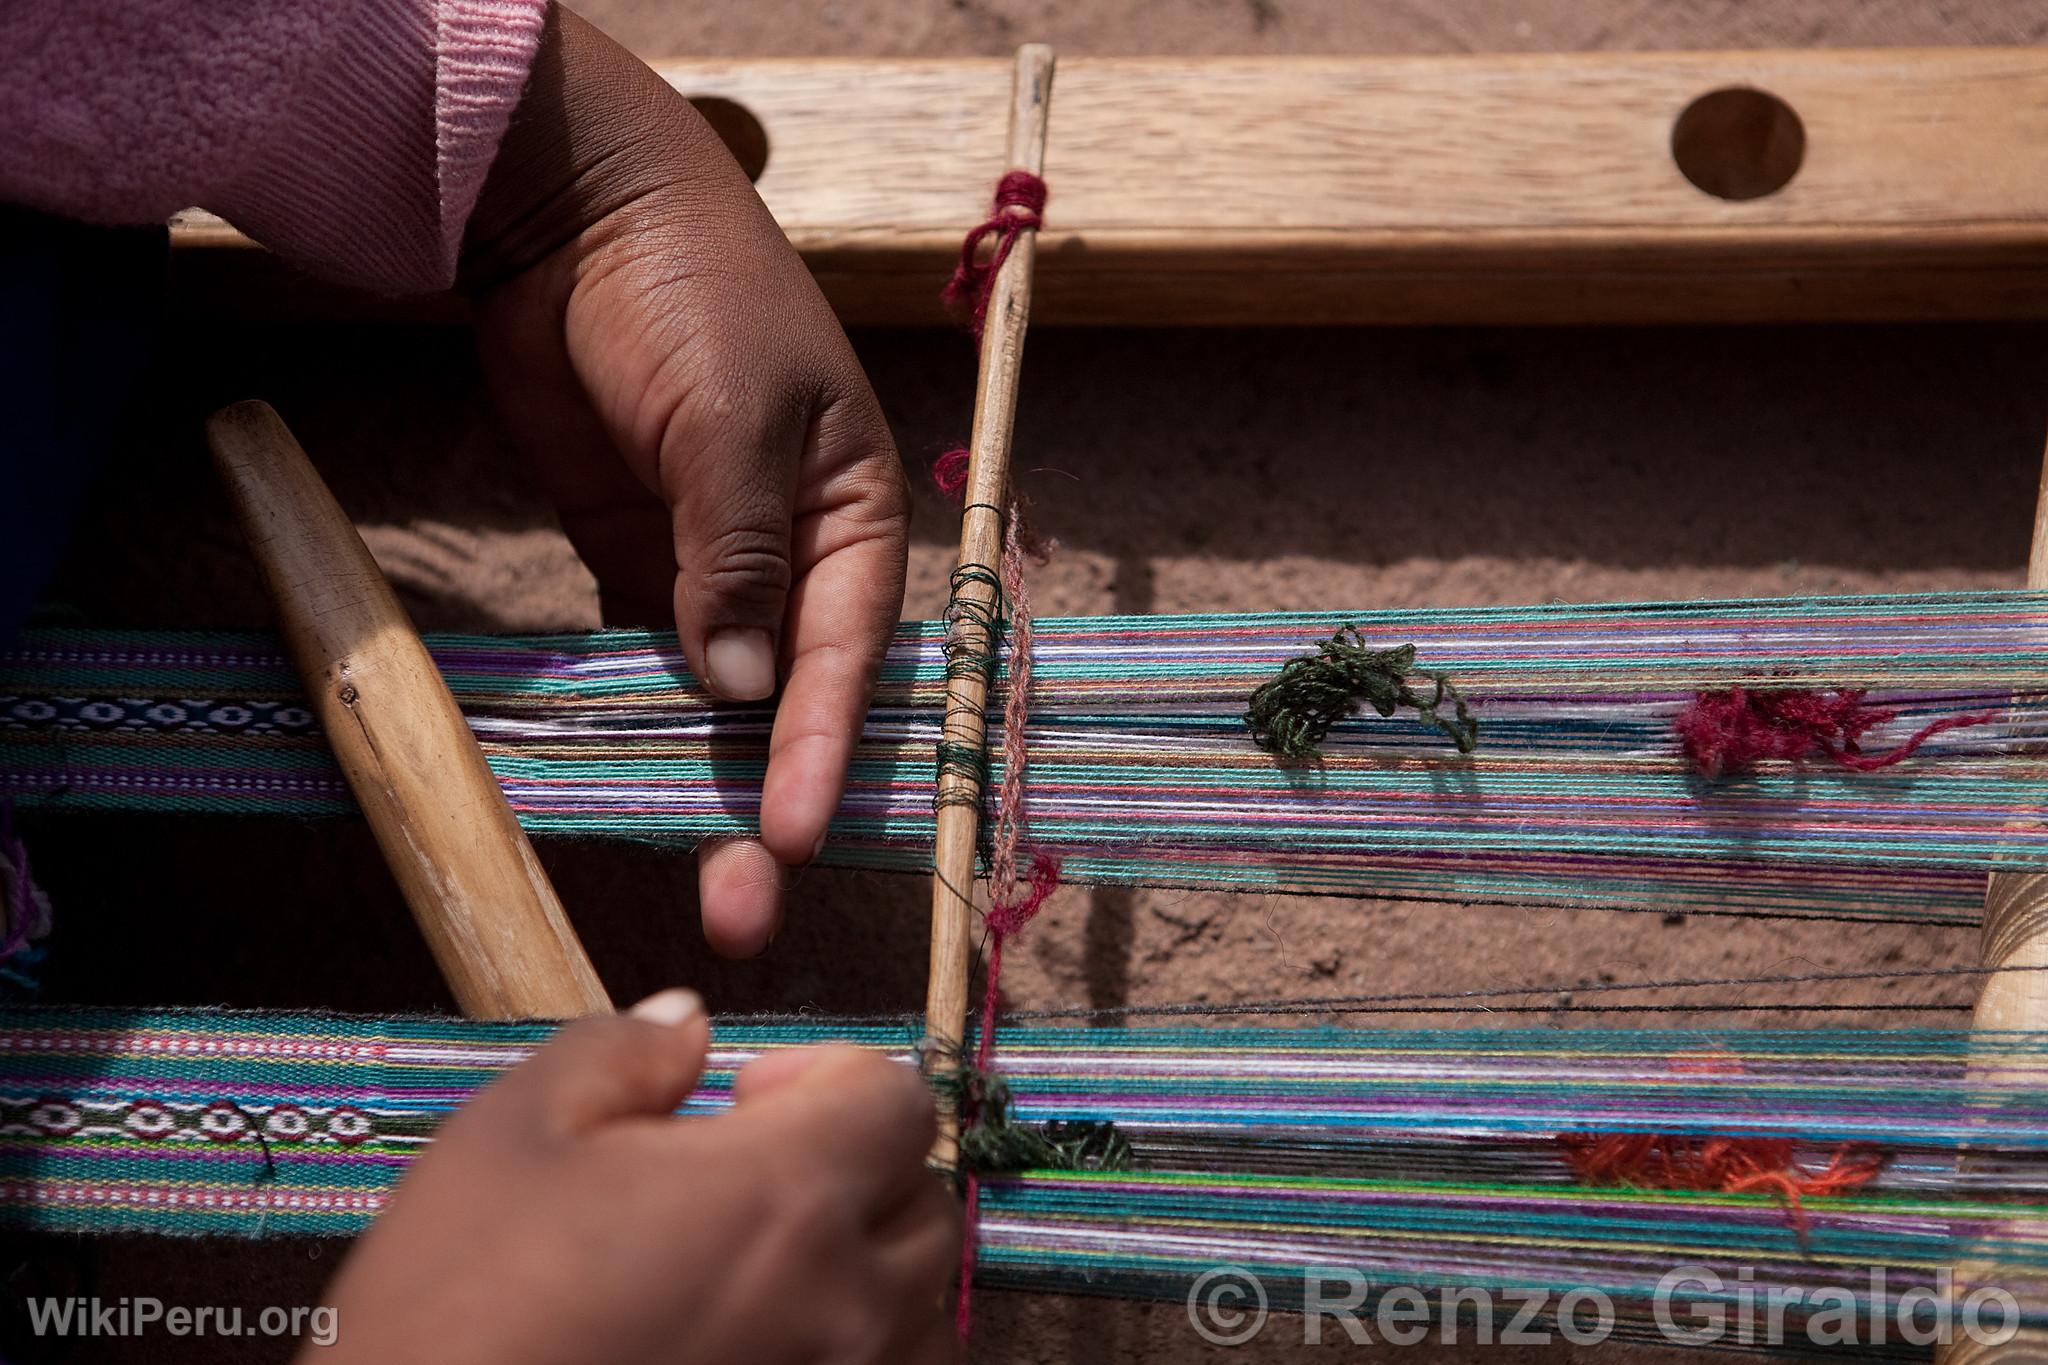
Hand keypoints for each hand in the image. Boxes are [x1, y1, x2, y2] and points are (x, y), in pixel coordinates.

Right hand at [307, 991, 958, 1364]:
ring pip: (923, 1312)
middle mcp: (840, 1304)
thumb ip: (620, 1053)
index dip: (831, 1073)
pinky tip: (771, 1338)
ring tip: (769, 1265)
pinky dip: (858, 1351)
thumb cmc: (455, 1307)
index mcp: (782, 1198)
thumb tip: (688, 1026)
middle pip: (928, 1206)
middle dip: (859, 1166)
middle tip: (754, 1174)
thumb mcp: (510, 1135)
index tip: (747, 1096)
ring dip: (874, 1268)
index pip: (898, 1101)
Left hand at [462, 6, 908, 955]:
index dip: (825, 748)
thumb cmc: (690, 291)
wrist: (575, 218)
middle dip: (776, 804)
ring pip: (725, 705)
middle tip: (749, 909)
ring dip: (715, 793)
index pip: (850, 654)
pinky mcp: (639, 571)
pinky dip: (648, 732)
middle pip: (797, 704)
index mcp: (855, 518)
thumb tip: (740, 683)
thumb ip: (734, 549)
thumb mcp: (728, 412)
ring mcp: (715, 572)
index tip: (798, 836)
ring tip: (711, 894)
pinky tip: (641, 802)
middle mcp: (799, 560)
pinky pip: (650, 668)